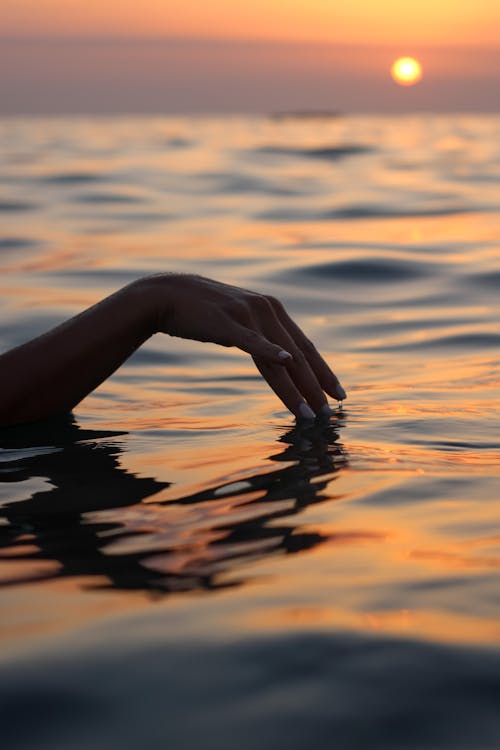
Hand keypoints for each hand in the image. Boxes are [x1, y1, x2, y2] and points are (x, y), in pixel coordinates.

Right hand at [149, 273, 345, 418]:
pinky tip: (285, 362)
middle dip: (316, 385)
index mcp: (272, 310)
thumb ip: (258, 334)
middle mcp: (266, 310)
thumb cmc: (203, 313)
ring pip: (280, 357)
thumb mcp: (238, 322)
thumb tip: (276, 358)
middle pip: (299, 354)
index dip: (323, 372)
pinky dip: (270, 352)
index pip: (305, 346)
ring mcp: (248, 315)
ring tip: (310, 410)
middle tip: (330, 410)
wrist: (167, 295)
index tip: (337, 394)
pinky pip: (253, 342)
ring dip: (297, 386)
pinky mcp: (228, 323)